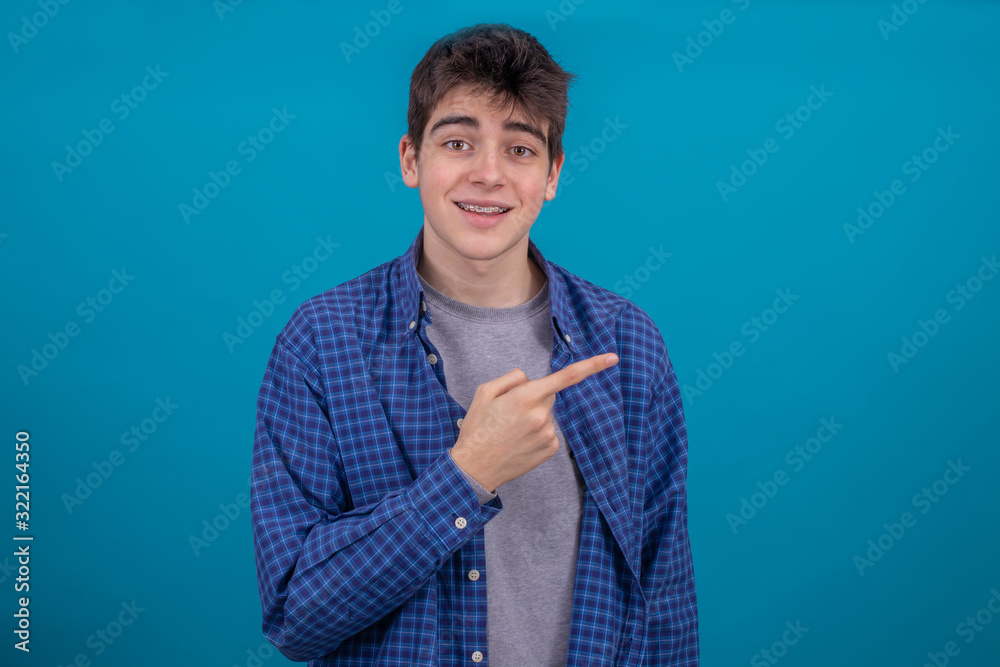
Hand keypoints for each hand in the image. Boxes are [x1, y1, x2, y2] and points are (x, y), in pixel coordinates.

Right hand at [449, 353, 618, 491]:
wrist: (474, 468)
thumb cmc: (477, 428)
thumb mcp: (484, 392)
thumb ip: (511, 378)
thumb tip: (531, 380)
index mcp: (525, 397)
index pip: (565, 377)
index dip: (592, 366)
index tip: (613, 358)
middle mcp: (541, 415)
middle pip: (548, 395)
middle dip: (533, 397)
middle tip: (509, 413)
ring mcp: (548, 434)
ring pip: (547, 414)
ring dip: (533, 417)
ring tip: (510, 431)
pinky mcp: (550, 448)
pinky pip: (548, 431)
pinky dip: (537, 433)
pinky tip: (519, 441)